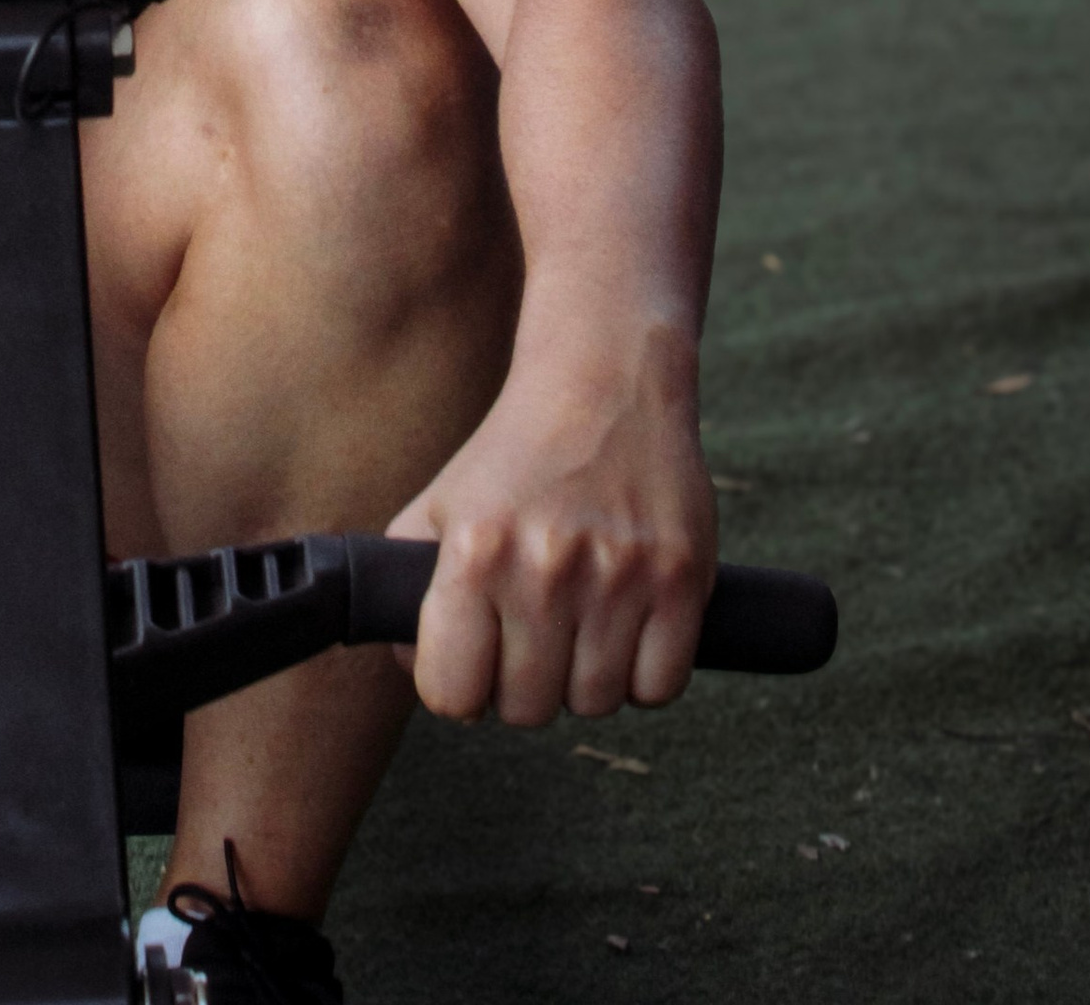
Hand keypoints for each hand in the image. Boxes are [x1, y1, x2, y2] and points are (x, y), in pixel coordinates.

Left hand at [387, 365, 715, 726]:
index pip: (452, 693)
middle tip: (531, 636)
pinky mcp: (680, 579)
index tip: (474, 664)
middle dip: (523, 684)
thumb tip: (413, 668)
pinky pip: (658, 689)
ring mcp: (618, 575)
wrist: (604, 382)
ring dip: (584, 678)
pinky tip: (626, 625)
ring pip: (595, 702)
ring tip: (579, 621)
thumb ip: (409, 586)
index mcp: (474, 551)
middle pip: (527, 708)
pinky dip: (643, 674)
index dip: (459, 690)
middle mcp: (545, 567)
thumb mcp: (439, 505)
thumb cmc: (513, 457)